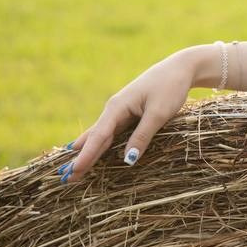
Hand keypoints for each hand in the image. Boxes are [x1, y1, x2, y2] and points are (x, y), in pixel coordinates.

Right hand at [57, 52, 193, 184]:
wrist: (180, 68)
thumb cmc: (170, 87)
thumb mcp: (158, 113)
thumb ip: (142, 135)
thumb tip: (127, 160)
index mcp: (117, 107)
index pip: (98, 136)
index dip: (87, 155)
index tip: (74, 170)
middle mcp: (115, 109)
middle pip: (96, 137)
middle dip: (82, 157)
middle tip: (66, 178)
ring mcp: (121, 111)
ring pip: (102, 136)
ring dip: (89, 152)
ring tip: (75, 169)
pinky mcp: (130, 114)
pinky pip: (112, 133)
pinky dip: (102, 144)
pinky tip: (92, 151)